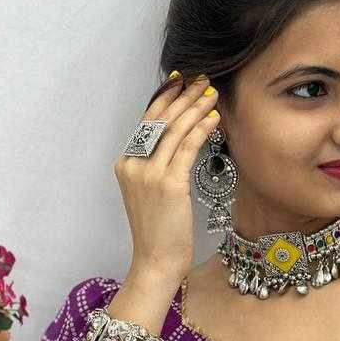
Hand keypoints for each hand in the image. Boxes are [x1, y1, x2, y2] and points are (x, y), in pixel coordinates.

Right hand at [113, 72, 220, 282]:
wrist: (156, 261)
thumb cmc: (159, 231)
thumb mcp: (152, 193)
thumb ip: (159, 166)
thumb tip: (182, 139)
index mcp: (126, 164)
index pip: (147, 122)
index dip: (165, 99)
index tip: (180, 81)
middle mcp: (133, 165)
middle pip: (159, 120)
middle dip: (182, 96)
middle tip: (201, 79)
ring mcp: (148, 174)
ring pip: (174, 130)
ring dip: (195, 107)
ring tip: (211, 93)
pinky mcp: (168, 184)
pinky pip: (186, 148)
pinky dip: (201, 130)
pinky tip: (213, 119)